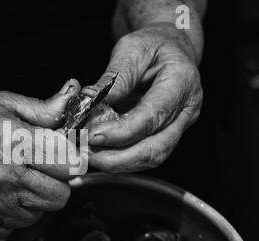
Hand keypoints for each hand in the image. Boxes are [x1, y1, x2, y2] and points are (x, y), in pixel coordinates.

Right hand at [0, 80, 81, 240]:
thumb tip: (71, 101)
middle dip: (53, 182)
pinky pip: (10, 227)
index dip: (68, 159)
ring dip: (29, 199)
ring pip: (36, 214)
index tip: (60, 157)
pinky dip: (7, 214)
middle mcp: (3, 181)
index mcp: (14, 145)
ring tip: (7, 179)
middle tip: (34, 169)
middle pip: (59, 196)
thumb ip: (41, 109)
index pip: (70, 165)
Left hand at [83, 23, 202, 171]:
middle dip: (118, 158)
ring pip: (150, 158)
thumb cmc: (153, 45)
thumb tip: (94, 102)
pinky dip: (119, 158)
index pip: (152, 116)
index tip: (93, 136)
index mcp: (182, 82)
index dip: (121, 132)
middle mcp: (185, 110)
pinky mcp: (165, 135)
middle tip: (87, 154)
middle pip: (155, 149)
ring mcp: (178, 126)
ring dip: (117, 163)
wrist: (169, 48)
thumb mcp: (132, 48)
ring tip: (88, 156)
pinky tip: (98, 153)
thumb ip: (116, 77)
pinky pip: (144, 155)